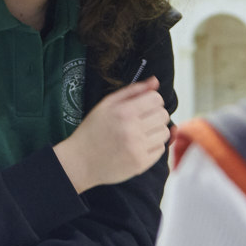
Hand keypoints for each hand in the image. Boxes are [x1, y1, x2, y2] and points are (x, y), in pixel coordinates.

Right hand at [53, 78, 169, 192]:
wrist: (80, 162)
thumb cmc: (92, 131)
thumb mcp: (106, 104)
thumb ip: (133, 91)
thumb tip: (155, 81)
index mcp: (123, 112)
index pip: (156, 99)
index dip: (152, 100)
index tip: (144, 106)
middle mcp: (132, 130)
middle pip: (163, 115)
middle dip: (155, 115)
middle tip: (142, 120)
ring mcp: (137, 148)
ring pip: (165, 132)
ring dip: (156, 131)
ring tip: (141, 133)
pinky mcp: (140, 164)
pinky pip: (161, 149)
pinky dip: (153, 146)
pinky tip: (139, 146)